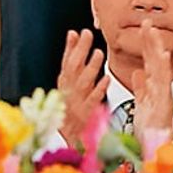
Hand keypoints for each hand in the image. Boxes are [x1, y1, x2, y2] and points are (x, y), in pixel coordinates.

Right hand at [57, 29, 107, 147]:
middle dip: (79, 52)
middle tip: (87, 35)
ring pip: (82, 83)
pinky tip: (106, 79)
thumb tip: (74, 34)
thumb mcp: (72, 83)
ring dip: (90, 68)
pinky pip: (93, 100)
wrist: (71, 140)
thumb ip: (74, 61)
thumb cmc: (73, 108)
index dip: (70, 48)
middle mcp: (68, 92)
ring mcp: (77, 103)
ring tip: (99, 53)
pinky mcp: (86, 115)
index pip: (66, 63)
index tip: (76, 33)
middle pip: (72, 69)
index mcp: (65, 85)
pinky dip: (98, 89)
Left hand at [128, 20, 172, 139]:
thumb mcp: (141, 105)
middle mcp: (159, 89)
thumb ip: (140, 88)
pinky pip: (163, 82)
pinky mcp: (164, 102)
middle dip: (151, 40)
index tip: (144, 29)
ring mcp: (162, 95)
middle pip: (155, 60)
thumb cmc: (149, 132)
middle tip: (148, 22)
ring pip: (160, 67)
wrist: (155, 150)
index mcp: (152, 88)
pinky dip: (164, 68)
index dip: (147, 45)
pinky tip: (162, 55)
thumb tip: (137, 73)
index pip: (149, 62)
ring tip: (152, 32)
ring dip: (156, 48)